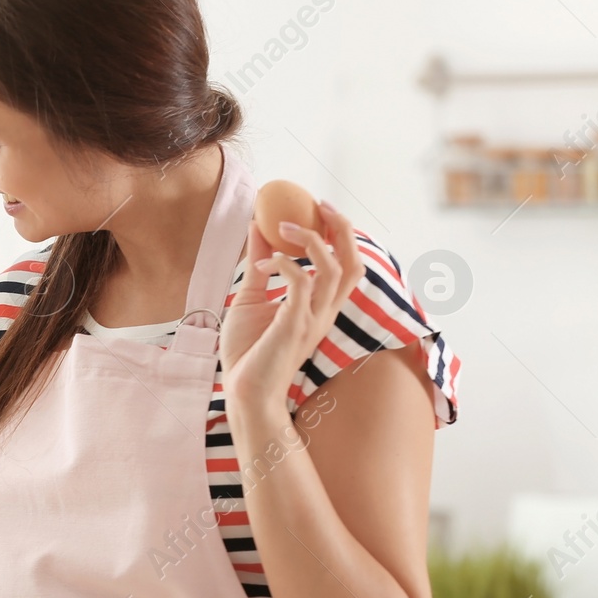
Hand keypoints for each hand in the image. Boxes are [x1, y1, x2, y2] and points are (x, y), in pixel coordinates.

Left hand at [220, 199, 365, 416]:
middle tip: (319, 203)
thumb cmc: (247, 353)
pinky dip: (285, 264)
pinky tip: (263, 263)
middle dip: (342, 228)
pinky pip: (302, 284)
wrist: (244, 393)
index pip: (346, 265)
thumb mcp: (251, 298)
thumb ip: (259, 264)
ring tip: (282, 227)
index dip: (340, 234)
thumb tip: (257, 227)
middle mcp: (324, 312)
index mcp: (320, 307)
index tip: (319, 209)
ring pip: (333, 269)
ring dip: (310, 240)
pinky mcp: (295, 326)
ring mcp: (313, 320)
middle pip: (353, 262)